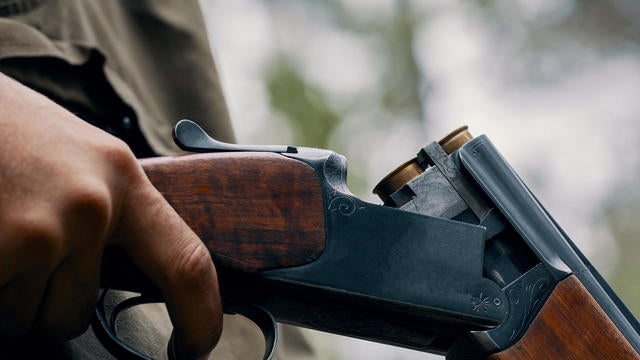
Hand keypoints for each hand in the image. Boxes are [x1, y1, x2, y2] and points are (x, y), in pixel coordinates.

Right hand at [0, 73, 221, 357]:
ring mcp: (41, 231)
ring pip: (27, 319)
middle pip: (77, 313)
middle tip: (20, 250)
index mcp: (124, 180)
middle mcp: (91, 207)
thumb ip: (114, 213)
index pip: (187, 262)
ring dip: (8, 296)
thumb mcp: (84, 159)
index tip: (197, 346)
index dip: (200, 316)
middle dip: (44, 304)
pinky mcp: (0, 248)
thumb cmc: (14, 133)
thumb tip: (136, 275)